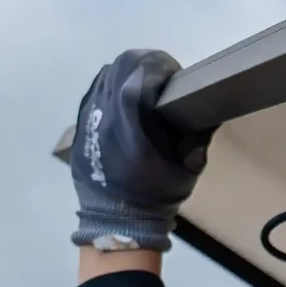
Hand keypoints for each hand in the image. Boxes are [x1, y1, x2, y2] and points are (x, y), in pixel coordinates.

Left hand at [69, 49, 211, 252]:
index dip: (163, 66)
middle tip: (161, 82)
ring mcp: (88, 116)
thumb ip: (198, 136)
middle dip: (145, 66)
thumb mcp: (187, 167)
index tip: (176, 78)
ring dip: (126, 76)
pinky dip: (111, 92)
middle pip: (123, 63)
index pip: (145, 67)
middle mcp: (104, 108)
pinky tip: (124, 109)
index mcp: (130, 114)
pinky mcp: (80, 126)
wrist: (116, 222)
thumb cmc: (155, 196)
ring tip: (142, 92)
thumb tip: (206, 114)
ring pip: (106, 75)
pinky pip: (95, 94)